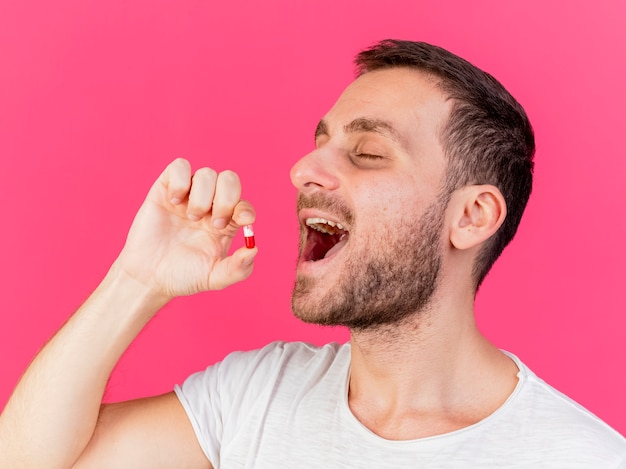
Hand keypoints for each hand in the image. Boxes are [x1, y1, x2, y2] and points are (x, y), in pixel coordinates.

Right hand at [116, 158, 257, 298]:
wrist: (149, 277)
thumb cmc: (183, 276)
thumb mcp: (215, 278)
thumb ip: (239, 269)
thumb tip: (254, 248)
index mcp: (226, 223)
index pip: (244, 205)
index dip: (245, 209)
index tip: (241, 221)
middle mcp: (210, 205)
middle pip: (230, 180)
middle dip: (226, 199)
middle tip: (214, 224)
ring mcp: (188, 195)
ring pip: (207, 173)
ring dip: (202, 197)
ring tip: (191, 218)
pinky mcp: (166, 188)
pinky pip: (179, 166)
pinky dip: (180, 181)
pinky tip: (174, 202)